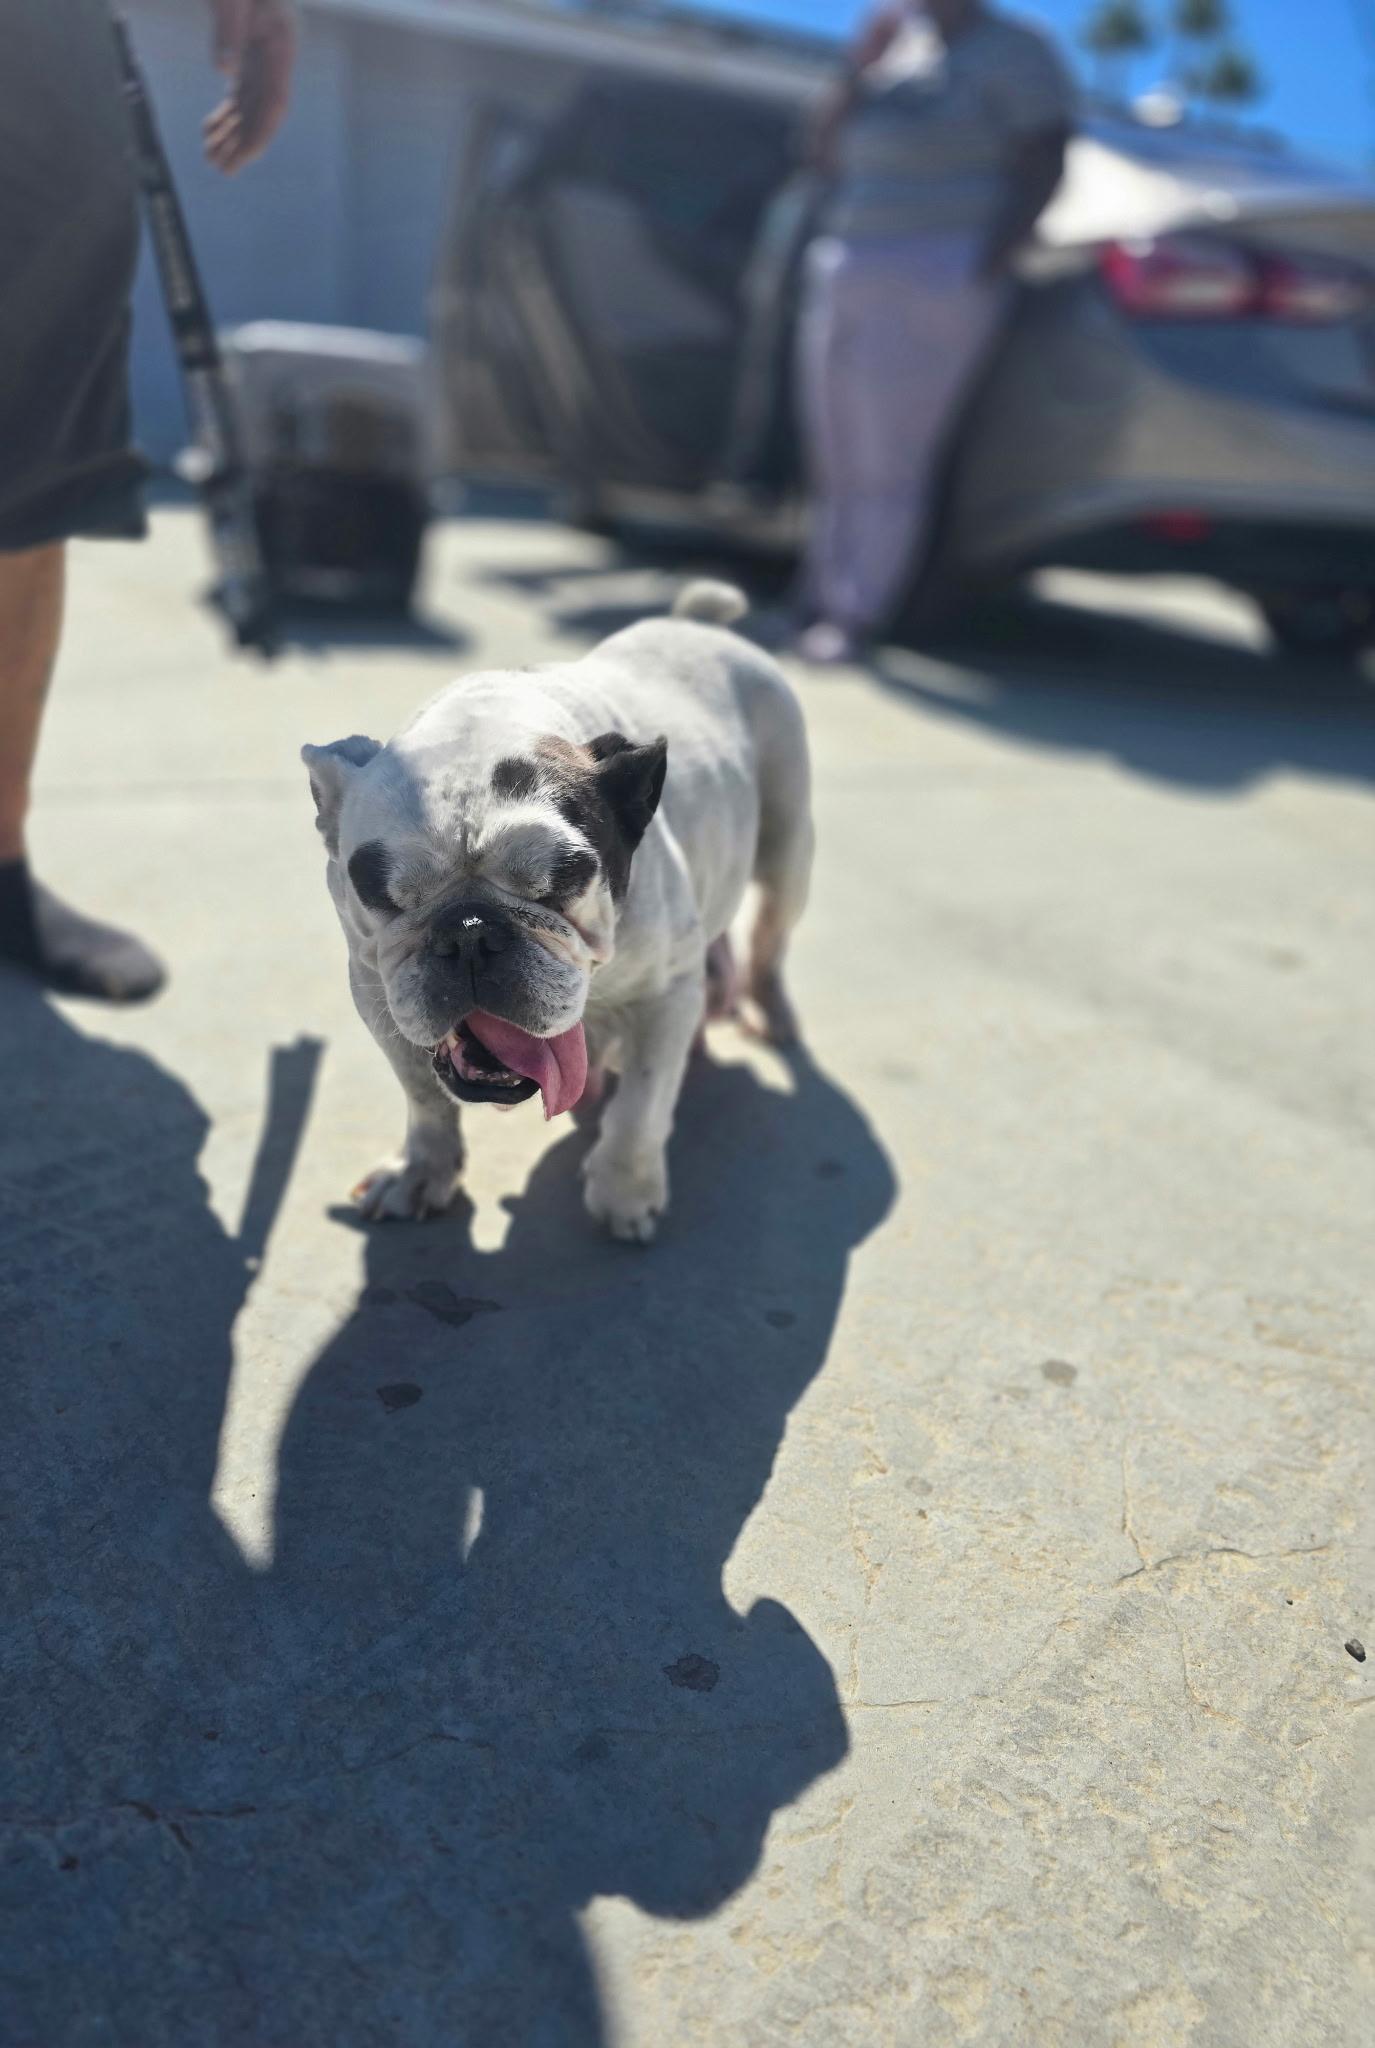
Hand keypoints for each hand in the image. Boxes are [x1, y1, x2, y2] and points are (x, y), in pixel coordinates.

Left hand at [204, 0, 295, 173]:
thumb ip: (228, 28)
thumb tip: (223, 73)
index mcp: (282, 42)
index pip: (276, 101)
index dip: (260, 133)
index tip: (241, 158)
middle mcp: (277, 54)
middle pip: (264, 109)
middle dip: (243, 141)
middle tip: (220, 168)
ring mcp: (263, 53)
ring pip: (251, 103)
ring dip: (232, 132)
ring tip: (211, 158)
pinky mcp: (248, 49)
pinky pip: (240, 90)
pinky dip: (226, 112)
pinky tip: (210, 130)